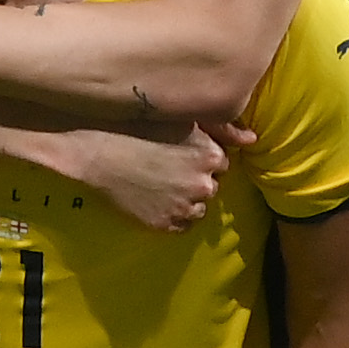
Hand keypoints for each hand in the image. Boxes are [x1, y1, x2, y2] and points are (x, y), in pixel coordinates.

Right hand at [76, 118, 240, 232]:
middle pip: (210, 186)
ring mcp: (185, 207)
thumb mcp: (182, 121)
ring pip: (198, 208)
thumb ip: (222, 130)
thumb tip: (251, 140)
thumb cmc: (137, 128)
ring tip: (160, 185)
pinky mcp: (165, 225)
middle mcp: (204, 184)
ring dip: (186, 200)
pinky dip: (173, 216)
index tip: (181, 154)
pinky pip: (181, 226)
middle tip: (167, 169)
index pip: (221, 164)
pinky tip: (155, 200)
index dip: (201, 159)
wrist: (97, 152)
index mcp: (211, 156)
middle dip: (195, 180)